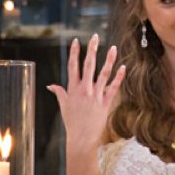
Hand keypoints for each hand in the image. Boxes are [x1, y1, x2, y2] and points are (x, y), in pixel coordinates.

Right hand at [47, 35, 124, 156]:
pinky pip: (113, 87)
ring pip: (103, 74)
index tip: (76, 40)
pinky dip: (119, 77)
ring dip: (109, 60)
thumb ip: (59, 93)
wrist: (82, 138)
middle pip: (88, 65)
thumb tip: (50, 86)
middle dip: (91, 49)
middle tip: (95, 37)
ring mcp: (96, 96)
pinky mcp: (106, 103)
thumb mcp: (63, 106)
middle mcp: (84, 90)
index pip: (73, 66)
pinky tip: (123, 67)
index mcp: (73, 89)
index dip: (74, 52)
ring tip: (113, 48)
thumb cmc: (72, 122)